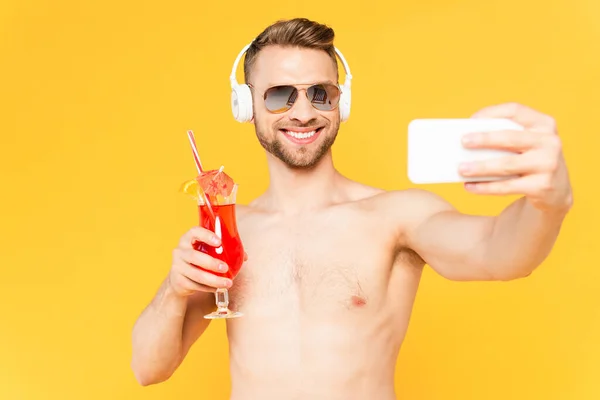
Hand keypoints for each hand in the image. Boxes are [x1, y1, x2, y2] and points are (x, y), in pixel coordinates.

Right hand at [168, 227, 232, 296]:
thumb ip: (224, 250)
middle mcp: (180, 251)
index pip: (194, 232)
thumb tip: (244, 256)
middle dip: (211, 263)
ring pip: (196, 274)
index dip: (206, 235)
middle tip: (225, 268)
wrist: (179, 279)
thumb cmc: (198, 260)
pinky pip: (195, 285)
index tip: (219, 242)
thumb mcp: (207, 252)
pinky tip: (217, 288)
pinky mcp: (178, 281)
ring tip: (228, 283)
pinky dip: (208, 288)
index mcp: (187, 239)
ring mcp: (177, 267)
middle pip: (194, 256)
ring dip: (213, 280)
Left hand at [458, 102, 572, 212]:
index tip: (472, 119)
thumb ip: (506, 136)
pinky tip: (470, 186)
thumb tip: (469, 140)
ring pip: (506, 164)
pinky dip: (486, 187)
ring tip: (461, 168)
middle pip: (510, 137)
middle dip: (484, 139)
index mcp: (544, 124)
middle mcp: (549, 142)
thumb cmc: (531, 160)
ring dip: (480, 167)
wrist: (556, 191)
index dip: (492, 112)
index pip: (515, 110)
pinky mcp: (542, 186)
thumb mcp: (527, 143)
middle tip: (463, 141)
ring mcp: (548, 164)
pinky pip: (507, 187)